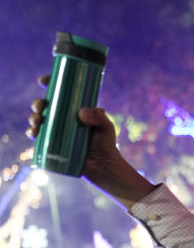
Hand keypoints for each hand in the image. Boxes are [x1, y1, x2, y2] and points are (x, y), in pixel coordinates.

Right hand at [27, 75, 153, 208]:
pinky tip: (33, 133)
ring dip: (33, 118)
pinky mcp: (53, 146)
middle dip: (38, 103)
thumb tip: (81, 113)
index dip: (50, 84)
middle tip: (41, 106)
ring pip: (39, 120)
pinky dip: (32, 133)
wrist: (104, 167)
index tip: (43, 80)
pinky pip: (38, 138)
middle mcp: (64, 119)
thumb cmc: (107, 145)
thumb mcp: (106, 127)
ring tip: (37, 121)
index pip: (61, 93)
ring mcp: (57, 132)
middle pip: (46, 106)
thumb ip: (99, 117)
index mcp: (75, 110)